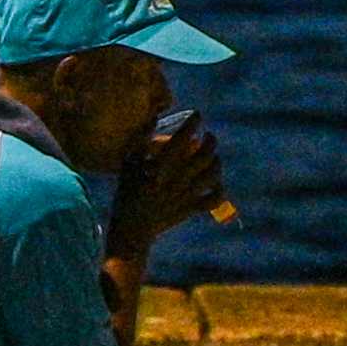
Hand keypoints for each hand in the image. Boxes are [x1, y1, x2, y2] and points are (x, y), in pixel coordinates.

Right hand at [107, 109, 226, 250]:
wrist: (132, 230)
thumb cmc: (127, 194)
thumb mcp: (129, 165)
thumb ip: (141, 140)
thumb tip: (154, 117)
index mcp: (160, 166)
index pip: (182, 138)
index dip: (193, 123)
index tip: (197, 115)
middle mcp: (176, 178)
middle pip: (203, 154)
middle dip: (210, 141)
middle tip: (208, 136)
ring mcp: (185, 195)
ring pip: (212, 174)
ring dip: (216, 162)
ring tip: (213, 157)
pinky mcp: (190, 209)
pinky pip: (213, 199)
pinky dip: (219, 190)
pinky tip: (216, 183)